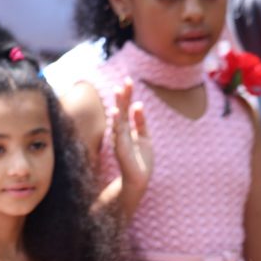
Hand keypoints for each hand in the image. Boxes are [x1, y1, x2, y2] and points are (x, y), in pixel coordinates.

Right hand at [110, 78, 152, 199]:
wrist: (137, 180)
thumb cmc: (140, 159)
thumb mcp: (144, 137)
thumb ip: (140, 122)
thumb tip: (138, 104)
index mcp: (128, 128)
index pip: (127, 108)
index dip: (127, 95)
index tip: (128, 81)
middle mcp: (121, 132)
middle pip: (122, 110)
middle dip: (124, 96)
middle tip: (126, 81)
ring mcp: (120, 140)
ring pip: (119, 119)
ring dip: (118, 105)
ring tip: (118, 91)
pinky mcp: (120, 148)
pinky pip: (118, 133)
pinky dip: (116, 122)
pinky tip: (116, 112)